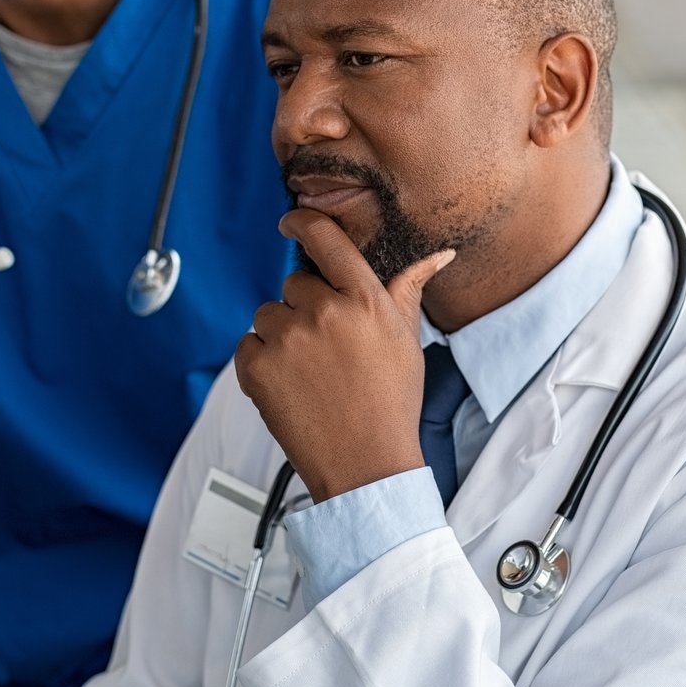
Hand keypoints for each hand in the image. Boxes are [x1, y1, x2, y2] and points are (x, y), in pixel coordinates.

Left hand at [233, 209, 455, 501]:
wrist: (365, 464)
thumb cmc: (391, 402)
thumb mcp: (407, 340)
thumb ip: (409, 289)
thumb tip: (437, 255)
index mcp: (364, 299)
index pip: (325, 238)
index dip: (302, 222)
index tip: (291, 222)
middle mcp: (323, 312)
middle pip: (294, 283)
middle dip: (305, 307)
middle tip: (327, 347)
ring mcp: (287, 339)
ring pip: (268, 314)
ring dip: (282, 335)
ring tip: (310, 371)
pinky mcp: (257, 368)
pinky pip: (248, 344)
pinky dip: (261, 362)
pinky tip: (290, 385)